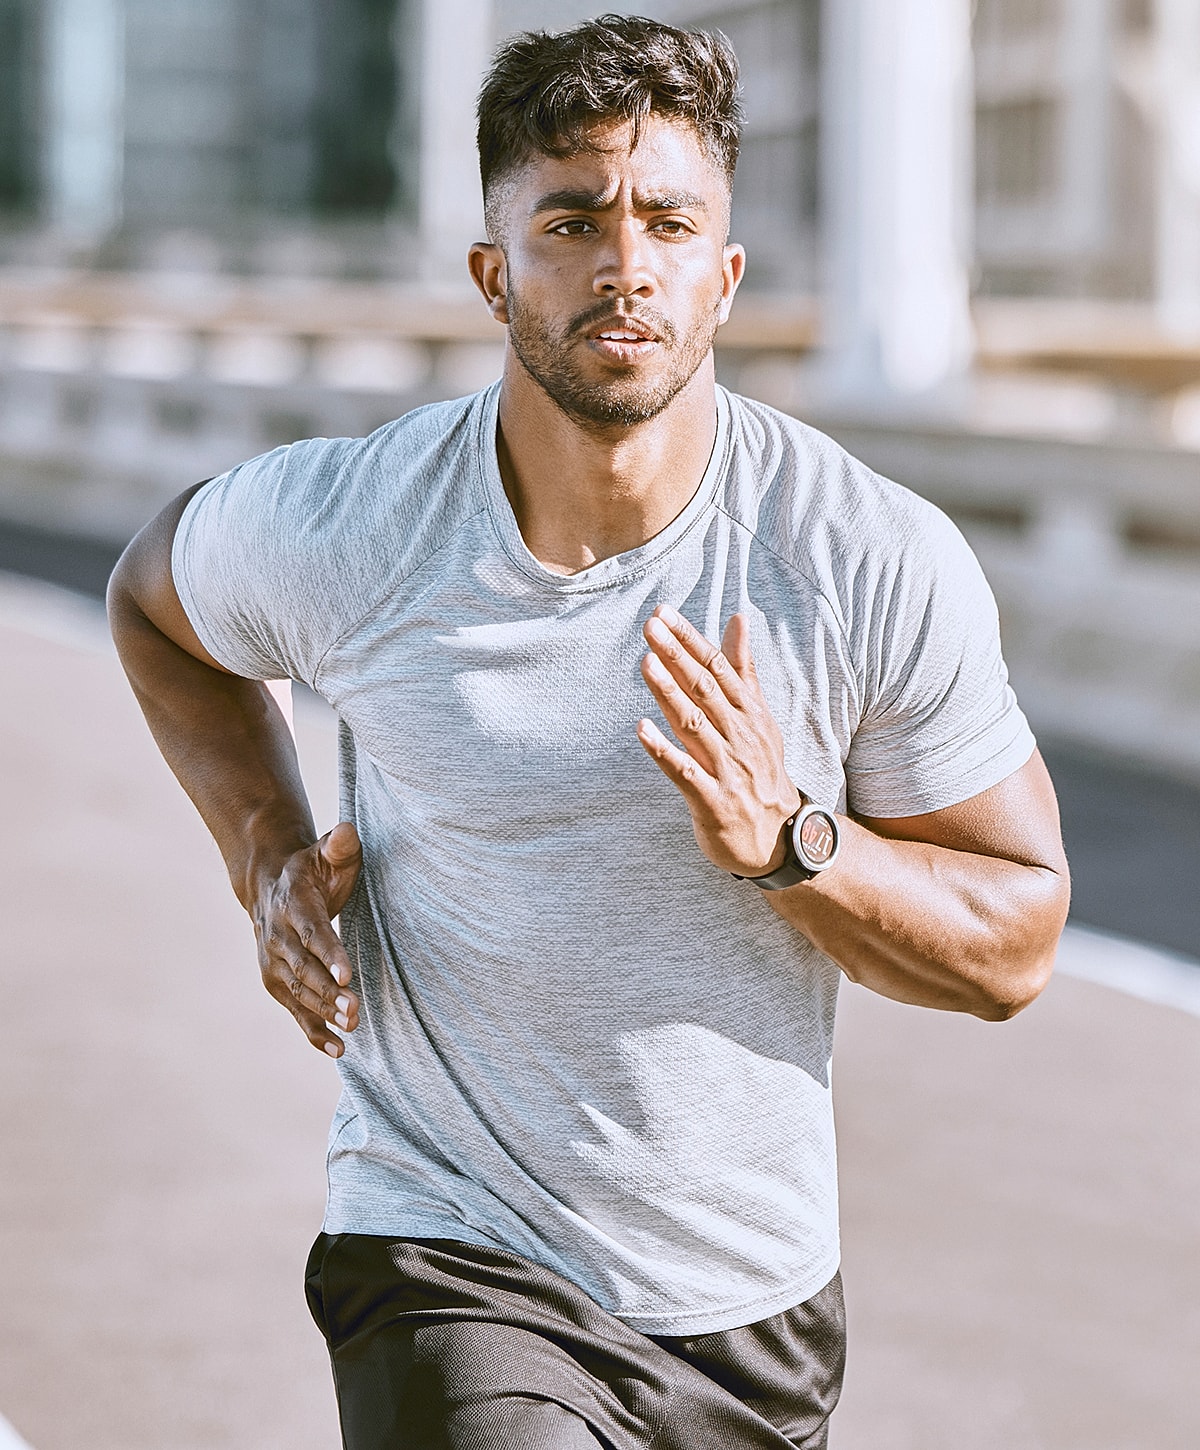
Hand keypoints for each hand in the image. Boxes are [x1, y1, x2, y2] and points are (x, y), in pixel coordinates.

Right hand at [250, 821, 362, 1056]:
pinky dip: (313, 1030)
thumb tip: (348, 833)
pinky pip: (295, 1009)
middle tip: (356, 1010)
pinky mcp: (277, 981)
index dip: (330, 953)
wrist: (269, 883)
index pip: (313, 931)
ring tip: (352, 1027)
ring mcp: (274, 961)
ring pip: (299, 991)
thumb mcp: (326, 850)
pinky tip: (337, 1050)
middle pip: (305, 968)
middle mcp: (278, 935)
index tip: (349, 973)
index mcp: (293, 902)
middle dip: (329, 991)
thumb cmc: (312, 868)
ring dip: (324, 1012)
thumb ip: (339, 844)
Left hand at [637, 606, 799, 875]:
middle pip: (705, 689)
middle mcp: (740, 736)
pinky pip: (685, 773)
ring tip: (647, 663)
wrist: (781, 838)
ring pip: (694, 724)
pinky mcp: (713, 801)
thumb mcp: (758, 717)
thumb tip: (738, 619)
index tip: (664, 614)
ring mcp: (727, 769)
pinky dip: (664, 751)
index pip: (718, 667)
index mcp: (749, 713)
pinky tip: (642, 730)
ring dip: (670, 693)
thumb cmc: (760, 771)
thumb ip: (743, 670)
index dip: (690, 640)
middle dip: (677, 656)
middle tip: (650, 627)